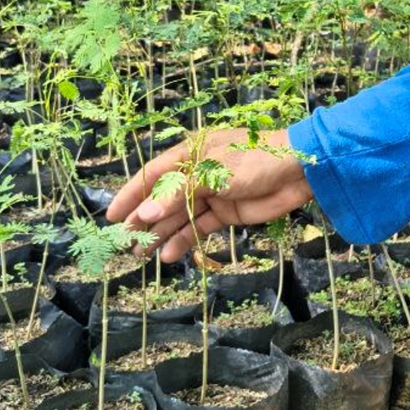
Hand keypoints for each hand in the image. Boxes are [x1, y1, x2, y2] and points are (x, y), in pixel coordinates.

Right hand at [106, 127, 312, 263]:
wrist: (299, 170)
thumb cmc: (254, 159)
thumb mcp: (213, 173)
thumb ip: (178, 194)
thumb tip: (144, 215)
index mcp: (190, 153)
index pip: (152, 176)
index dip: (130, 195)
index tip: (110, 217)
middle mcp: (197, 173)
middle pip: (163, 199)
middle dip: (143, 220)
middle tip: (123, 243)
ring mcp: (212, 193)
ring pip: (180, 216)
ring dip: (161, 234)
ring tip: (141, 254)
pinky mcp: (227, 212)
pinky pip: (200, 227)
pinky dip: (185, 240)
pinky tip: (170, 255)